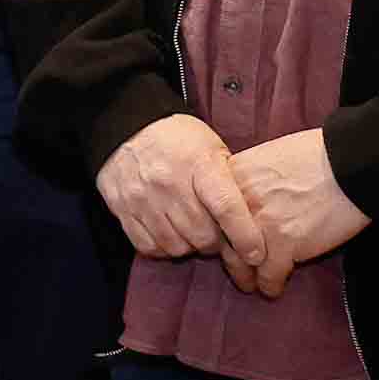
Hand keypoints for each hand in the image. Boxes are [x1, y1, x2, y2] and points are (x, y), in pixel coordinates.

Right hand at [97, 112, 273, 276]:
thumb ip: (229, 181)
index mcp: (199, 164)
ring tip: (192, 232)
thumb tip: (252, 218)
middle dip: (217, 243)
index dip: (245, 237)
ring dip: (190, 246)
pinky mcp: (123, 209)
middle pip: (203, 235)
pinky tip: (170, 234)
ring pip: (177, 246)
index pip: (226, 208)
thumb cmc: (177, 138)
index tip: (255, 254)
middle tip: (218, 235)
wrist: (125, 125)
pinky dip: (164, 248)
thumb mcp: (212, 147)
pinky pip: (149, 246)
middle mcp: (169, 183)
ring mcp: (143, 199)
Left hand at [221, 129, 367, 299]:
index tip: (225, 241)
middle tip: (237, 270)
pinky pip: (269, 275)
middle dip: (229, 259)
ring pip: (241, 262)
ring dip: (246, 277)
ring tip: (252, 284)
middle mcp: (238, 202)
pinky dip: (271, 285)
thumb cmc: (318, 156)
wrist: (353, 162)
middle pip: (222, 239)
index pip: (210, 213)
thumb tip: (243, 201)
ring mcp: (259, 224)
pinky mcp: (284, 244)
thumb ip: (249, 181)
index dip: (219, 230)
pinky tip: (274, 289)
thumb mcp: (267, 158)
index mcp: (231, 177)